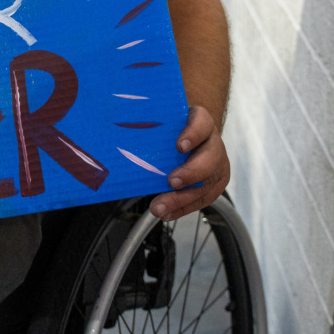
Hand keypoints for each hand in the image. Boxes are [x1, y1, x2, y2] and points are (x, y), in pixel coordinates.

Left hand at [149, 105, 228, 220]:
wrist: (191, 134)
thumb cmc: (174, 127)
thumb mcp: (166, 120)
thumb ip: (150, 122)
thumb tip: (116, 127)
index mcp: (201, 122)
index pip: (202, 123)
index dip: (193, 134)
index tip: (179, 146)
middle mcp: (213, 143)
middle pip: (210, 158)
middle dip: (191, 173)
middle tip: (171, 182)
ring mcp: (217, 164)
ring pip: (207, 184)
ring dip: (183, 199)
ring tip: (161, 207)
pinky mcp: (214, 183)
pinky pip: (202, 199)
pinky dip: (182, 208)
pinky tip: (167, 213)